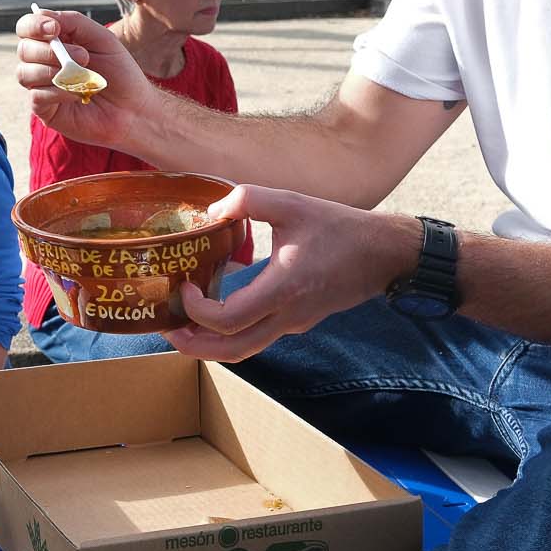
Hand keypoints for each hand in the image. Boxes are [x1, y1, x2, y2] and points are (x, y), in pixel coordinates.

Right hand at [14, 7, 159, 152]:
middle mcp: (42, 62)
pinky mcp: (45, 109)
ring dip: (53, 72)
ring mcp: (42, 86)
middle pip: (23, 50)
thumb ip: (74, 22)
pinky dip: (58, 92)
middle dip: (49, 51)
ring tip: (83, 76)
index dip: (33, 25)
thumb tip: (42, 14)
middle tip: (84, 56)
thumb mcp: (102, 38)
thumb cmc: (119, 73)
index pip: (27, 28)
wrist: (133, 108)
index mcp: (54, 42)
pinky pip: (36, 96)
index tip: (53, 29)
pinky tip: (78, 95)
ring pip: (24, 73)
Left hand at [161, 185, 418, 362]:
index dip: (197, 311)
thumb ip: (249, 199)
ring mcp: (293, 323)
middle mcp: (287, 315)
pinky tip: (215, 305)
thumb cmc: (340, 228)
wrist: (384, 254)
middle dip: (193, 346)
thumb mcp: (292, 203)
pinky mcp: (297, 321)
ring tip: (182, 324)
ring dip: (209, 345)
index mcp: (283, 289)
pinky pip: (257, 337)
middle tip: (166, 327)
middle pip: (231, 351)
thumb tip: (211, 210)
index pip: (229, 320)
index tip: (184, 287)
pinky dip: (230, 332)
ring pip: (244, 350)